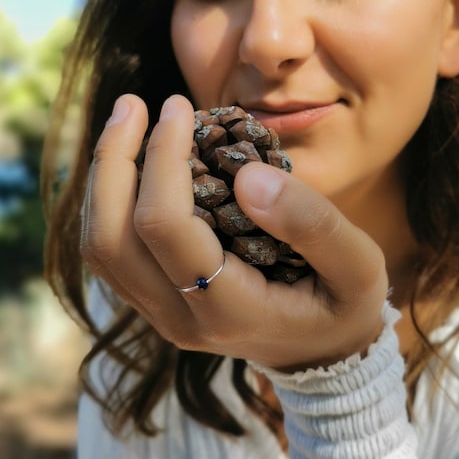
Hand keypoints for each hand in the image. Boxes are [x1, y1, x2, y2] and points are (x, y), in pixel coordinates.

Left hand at [80, 93, 387, 370]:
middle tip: (133, 104)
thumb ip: (313, 224)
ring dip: (103, 178)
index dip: (162, 159)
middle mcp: (180, 319)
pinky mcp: (155, 302)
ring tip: (127, 121)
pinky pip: (112, 251)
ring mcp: (160, 315)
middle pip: (111, 240)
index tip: (179, 108)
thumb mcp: (358, 266)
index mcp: (229, 310)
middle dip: (113, 161)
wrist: (321, 354)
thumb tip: (247, 175)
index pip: (166, 228)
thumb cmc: (343, 306)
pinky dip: (112, 199)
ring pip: (100, 247)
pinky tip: (133, 161)